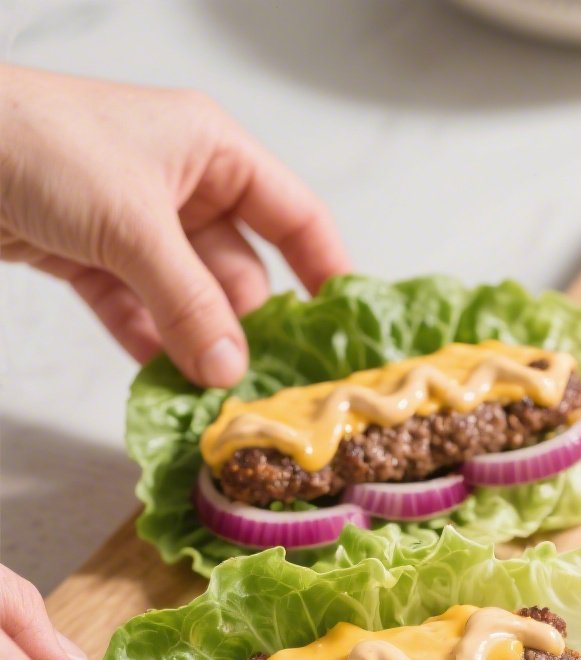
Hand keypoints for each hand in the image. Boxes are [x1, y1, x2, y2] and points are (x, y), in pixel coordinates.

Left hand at [0, 67, 349, 385]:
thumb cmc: (43, 143)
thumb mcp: (133, 225)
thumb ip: (187, 303)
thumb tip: (229, 370)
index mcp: (210, 152)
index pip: (291, 215)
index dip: (323, 268)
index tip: (340, 326)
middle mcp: (180, 188)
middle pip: (238, 271)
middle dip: (246, 327)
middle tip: (264, 386)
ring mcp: (136, 226)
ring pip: (186, 299)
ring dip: (196, 345)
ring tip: (215, 398)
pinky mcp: (91, 257)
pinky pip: (136, 311)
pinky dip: (148, 345)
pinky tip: (164, 384)